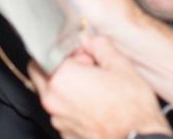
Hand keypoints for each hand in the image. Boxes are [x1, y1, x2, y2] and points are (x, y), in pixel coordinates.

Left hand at [31, 37, 169, 138]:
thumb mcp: (120, 65)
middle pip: (43, 76)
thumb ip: (100, 46)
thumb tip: (92, 42)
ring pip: (54, 97)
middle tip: (87, 70)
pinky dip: (75, 109)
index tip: (80, 54)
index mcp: (61, 79)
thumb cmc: (132, 110)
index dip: (63, 51)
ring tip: (96, 91)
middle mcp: (54, 102)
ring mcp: (60, 121)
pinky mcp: (67, 135)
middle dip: (60, 69)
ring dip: (68, 90)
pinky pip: (64, 115)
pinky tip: (97, 108)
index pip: (41, 54)